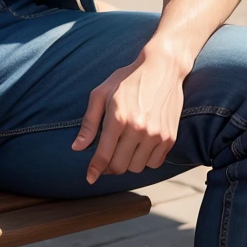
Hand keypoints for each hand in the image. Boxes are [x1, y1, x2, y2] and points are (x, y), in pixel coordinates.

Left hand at [71, 44, 189, 184]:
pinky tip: (140, 147)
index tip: (90, 177)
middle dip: (109, 166)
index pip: (104, 156)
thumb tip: (77, 147)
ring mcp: (156, 135)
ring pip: (137, 168)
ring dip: (128, 163)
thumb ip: (89, 122)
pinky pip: (154, 163)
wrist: (163, 68)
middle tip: (106, 158)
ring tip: (124, 148)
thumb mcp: (101, 94)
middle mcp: (138, 129)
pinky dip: (145, 160)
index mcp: (118, 118)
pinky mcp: (170, 137)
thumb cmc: (128, 79)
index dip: (94, 170)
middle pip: (119, 166)